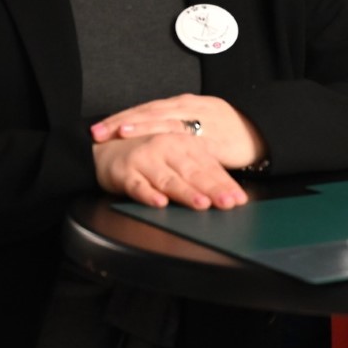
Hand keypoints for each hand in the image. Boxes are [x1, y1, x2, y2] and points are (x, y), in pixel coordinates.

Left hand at [90, 94, 265, 170]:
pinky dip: (171, 144)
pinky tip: (159, 149)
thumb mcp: (200, 118)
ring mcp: (202, 122)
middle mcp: (190, 108)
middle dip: (123, 122)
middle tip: (99, 132)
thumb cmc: (229, 127)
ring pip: (166, 121)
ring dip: (142, 126)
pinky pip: (189, 142)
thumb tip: (150, 129)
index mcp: (184, 103)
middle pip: (150, 113)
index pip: (147, 108)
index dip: (122, 117)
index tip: (98, 127)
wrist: (262, 129)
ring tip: (122, 132)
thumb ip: (177, 122)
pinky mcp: (214, 139)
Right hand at [92, 133, 248, 209]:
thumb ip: (200, 169)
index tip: (239, 199)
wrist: (108, 145)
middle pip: (193, 172)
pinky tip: (161, 203)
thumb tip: (228, 191)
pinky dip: (149, 195)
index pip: (209, 166)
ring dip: (186, 193)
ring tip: (202, 204)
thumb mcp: (178, 156)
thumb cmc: (150, 154)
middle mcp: (166, 148)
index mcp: (184, 143)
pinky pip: (138, 186)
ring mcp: (146, 160)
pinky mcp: (125, 172)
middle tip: (228, 203)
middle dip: (213, 189)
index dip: (225, 183)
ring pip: (169, 179)